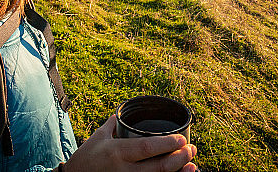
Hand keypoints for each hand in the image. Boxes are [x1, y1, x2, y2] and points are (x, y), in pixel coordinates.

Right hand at [63, 114, 196, 171]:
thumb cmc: (85, 159)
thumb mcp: (98, 138)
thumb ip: (112, 125)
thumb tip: (122, 112)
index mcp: (117, 152)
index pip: (147, 147)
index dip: (168, 144)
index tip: (182, 139)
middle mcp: (124, 170)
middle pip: (159, 167)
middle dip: (180, 158)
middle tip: (192, 149)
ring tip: (192, 165)